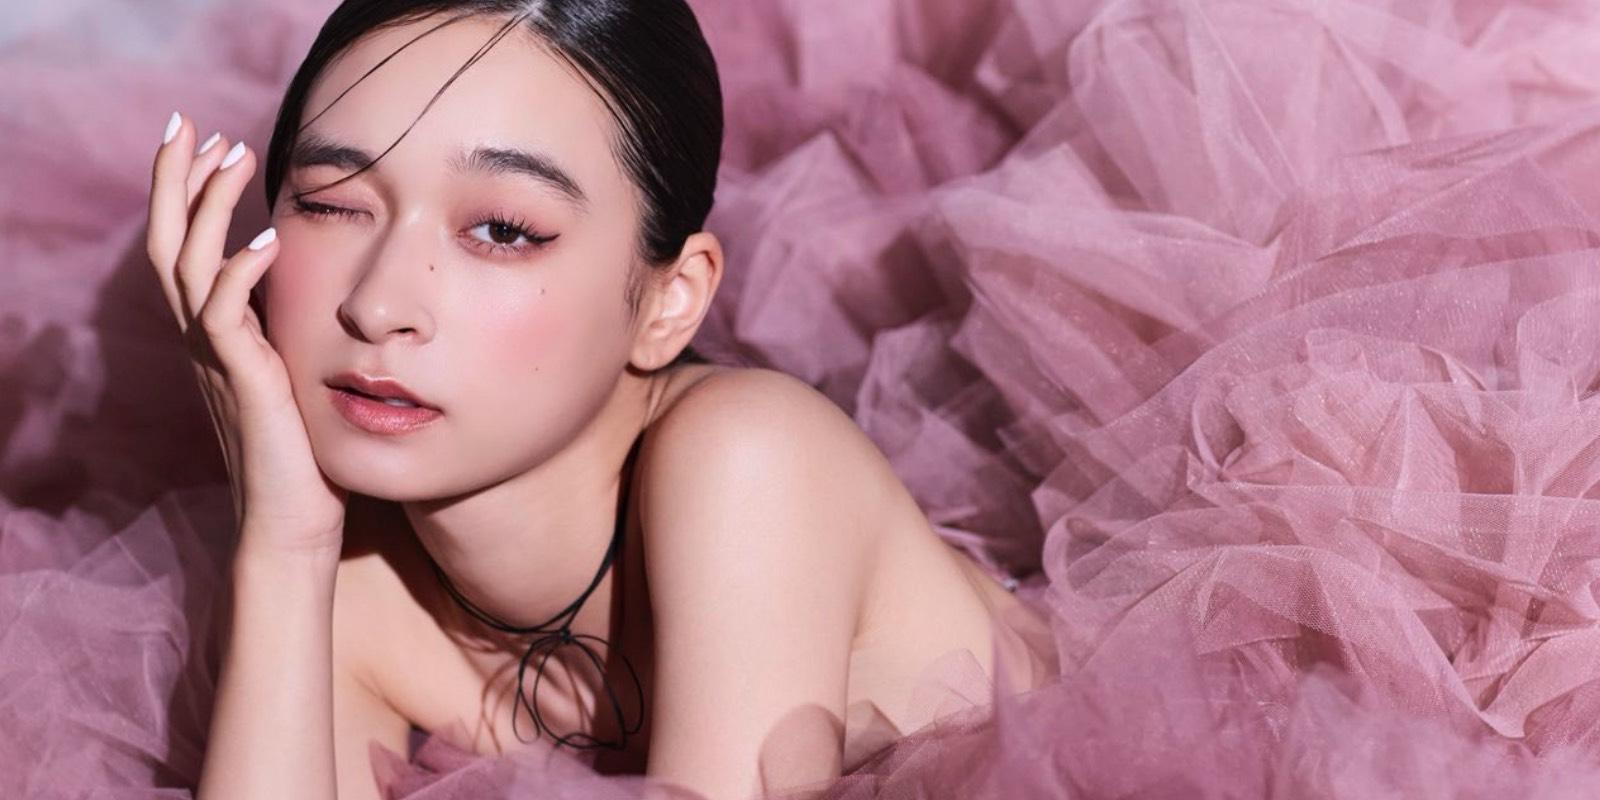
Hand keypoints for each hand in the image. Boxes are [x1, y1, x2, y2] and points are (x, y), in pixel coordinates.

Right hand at [147, 112, 347, 556]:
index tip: (205, 143)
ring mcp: (219, 364)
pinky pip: (226, 318)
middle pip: (168, 245)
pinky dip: (242, 272)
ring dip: (206, 206)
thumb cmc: (305, 462)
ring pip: (188, 267)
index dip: (186, 196)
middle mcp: (207, 345)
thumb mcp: (299, 383)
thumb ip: (294, 340)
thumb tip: (325, 299)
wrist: (292, 528)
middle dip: (175, 181)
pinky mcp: (244, 385)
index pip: (186, 252)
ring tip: (229, 155)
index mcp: (218, 340)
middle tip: (186, 124)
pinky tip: (269, 237)